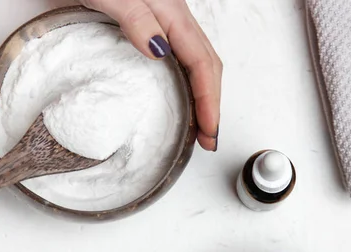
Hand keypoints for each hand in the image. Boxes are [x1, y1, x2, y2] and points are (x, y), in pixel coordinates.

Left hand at [79, 0, 221, 150]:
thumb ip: (137, 20)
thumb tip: (160, 52)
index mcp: (173, 14)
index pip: (202, 64)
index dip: (209, 101)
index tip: (209, 132)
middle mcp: (175, 19)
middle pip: (207, 66)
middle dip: (212, 104)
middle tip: (208, 138)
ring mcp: (165, 22)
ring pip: (196, 63)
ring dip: (202, 96)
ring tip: (199, 125)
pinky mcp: (153, 24)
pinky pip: (180, 58)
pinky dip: (187, 82)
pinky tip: (180, 94)